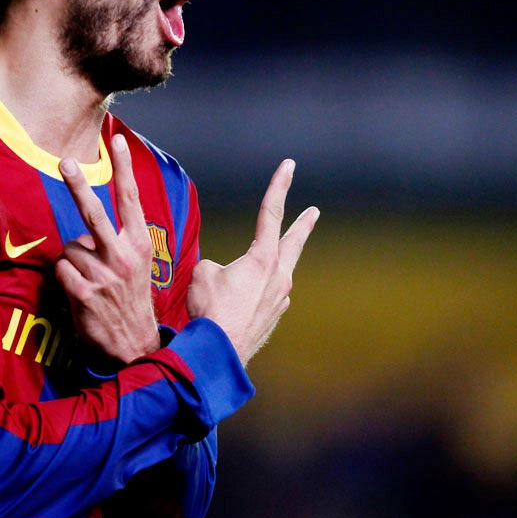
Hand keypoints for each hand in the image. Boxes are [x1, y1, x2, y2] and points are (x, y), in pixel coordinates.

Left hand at [55, 134, 160, 364]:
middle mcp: (123, 256)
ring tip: (88, 279)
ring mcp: (104, 274)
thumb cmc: (131, 299)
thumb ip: (118, 241)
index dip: (123, 169)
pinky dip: (64, 279)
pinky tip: (79, 292)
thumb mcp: (137, 265)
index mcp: (139, 245)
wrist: (134, 345)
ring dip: (72, 261)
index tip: (117, 140)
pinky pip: (61, 270)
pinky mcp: (85, 293)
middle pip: (94, 213)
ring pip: (69, 247)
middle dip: (78, 185)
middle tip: (65, 162)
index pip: (130, 199)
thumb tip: (85, 229)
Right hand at [187, 159, 318, 366]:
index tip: (289, 166)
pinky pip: (270, 297)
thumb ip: (215, 266)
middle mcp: (279, 277)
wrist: (220, 351)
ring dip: (277, 264)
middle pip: (294, 242)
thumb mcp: (202, 274)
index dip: (279, 186)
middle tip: (314, 212)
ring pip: (282, 273)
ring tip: (266, 264)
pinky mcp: (274, 318)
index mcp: (262, 258)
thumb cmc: (210, 309)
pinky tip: (250, 300)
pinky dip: (262, 293)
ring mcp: (280, 300)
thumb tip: (221, 274)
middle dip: (303, 225)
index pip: (270, 213)